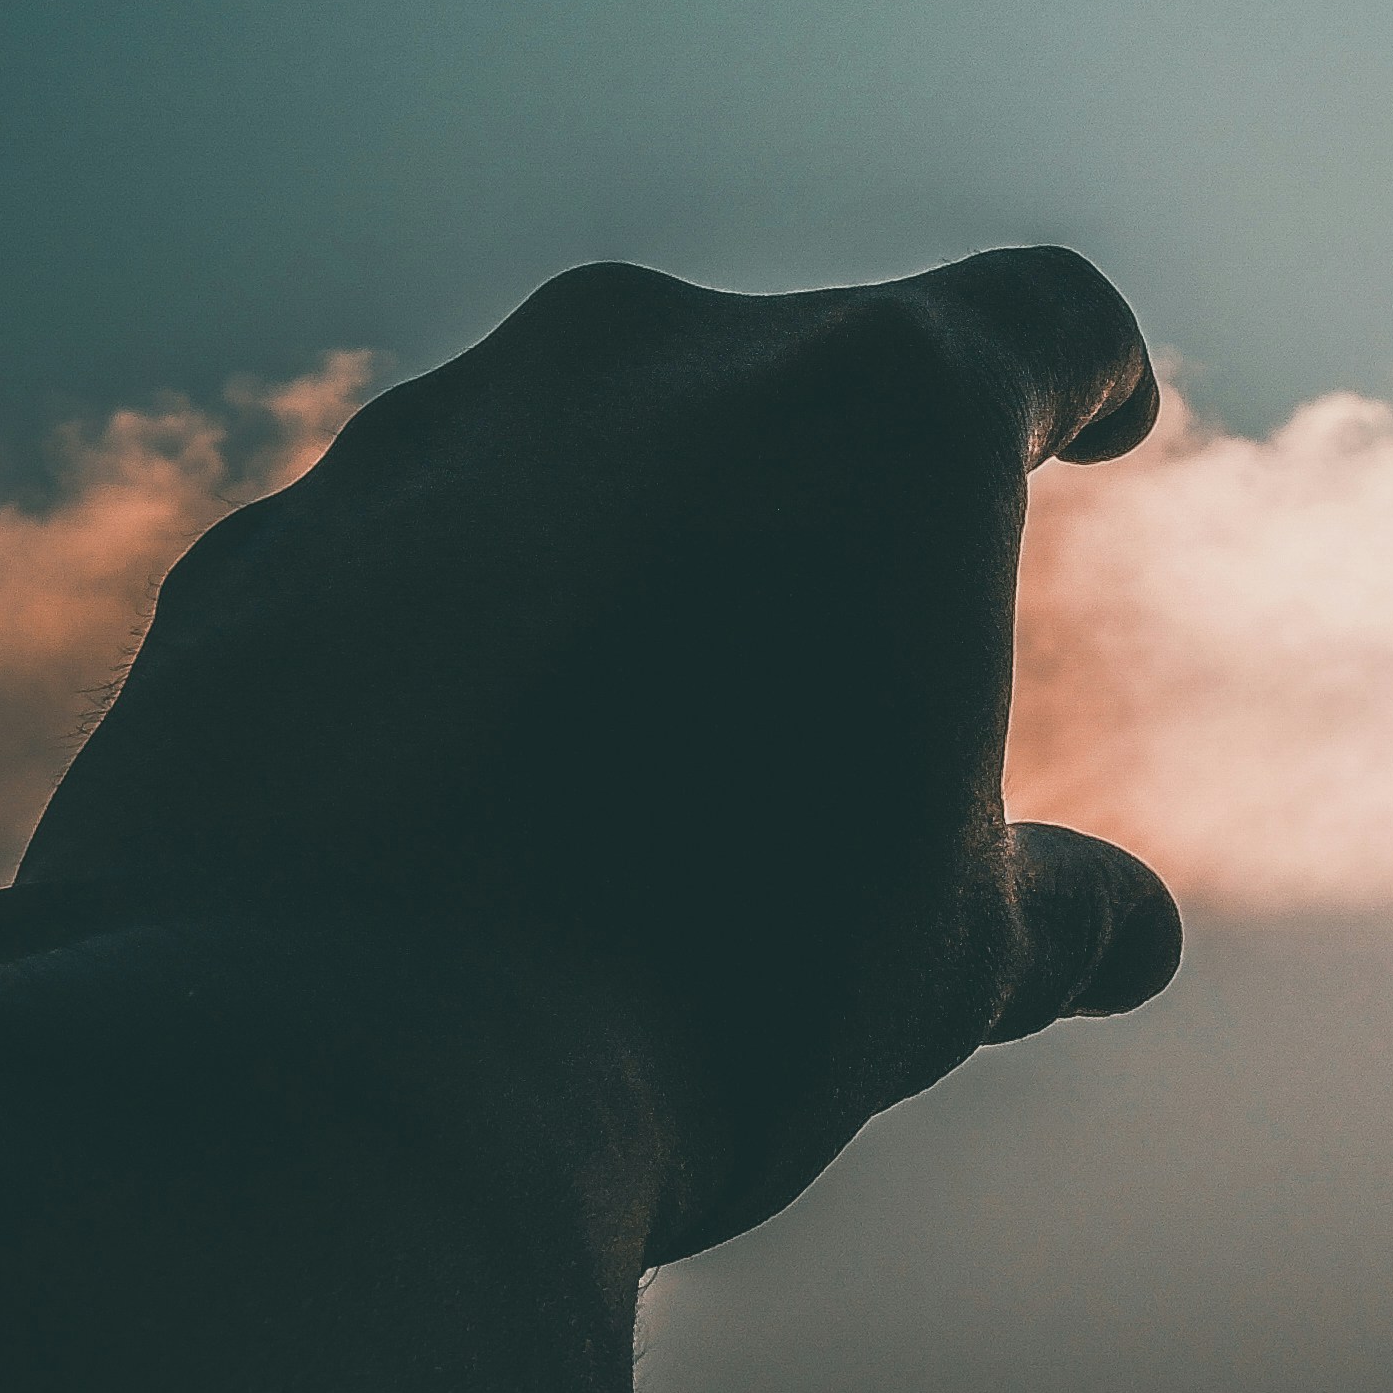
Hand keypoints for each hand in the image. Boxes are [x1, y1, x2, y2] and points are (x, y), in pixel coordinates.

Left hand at [0, 250, 1181, 1258]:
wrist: (338, 1068)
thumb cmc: (712, 990)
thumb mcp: (941, 966)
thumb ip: (1047, 912)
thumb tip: (1129, 937)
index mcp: (882, 414)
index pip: (1041, 324)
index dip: (1087, 372)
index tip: (1098, 418)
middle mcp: (650, 359)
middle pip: (797, 378)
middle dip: (836, 494)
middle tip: (850, 649)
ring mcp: (431, 438)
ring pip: (576, 455)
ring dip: (627, 556)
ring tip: (633, 747)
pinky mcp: (263, 552)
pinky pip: (397, 565)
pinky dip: (446, 641)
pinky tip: (445, 796)